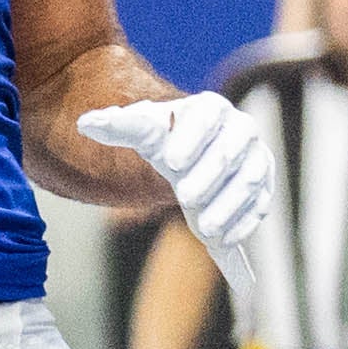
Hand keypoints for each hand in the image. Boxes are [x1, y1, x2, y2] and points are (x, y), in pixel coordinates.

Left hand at [76, 92, 275, 262]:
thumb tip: (85, 123)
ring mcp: (256, 159)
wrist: (189, 156)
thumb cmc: (165, 138)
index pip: (206, 116)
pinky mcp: (262, 189)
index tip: (169, 162)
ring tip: (205, 228)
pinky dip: (244, 222)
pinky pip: (260, 204)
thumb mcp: (139, 130)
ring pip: (250, 178)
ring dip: (229, 204)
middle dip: (209, 174)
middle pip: (231, 149)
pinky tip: (225, 240)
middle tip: (185, 197)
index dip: (191, 137)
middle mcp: (240, 129)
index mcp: (210, 108)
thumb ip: (116, 126)